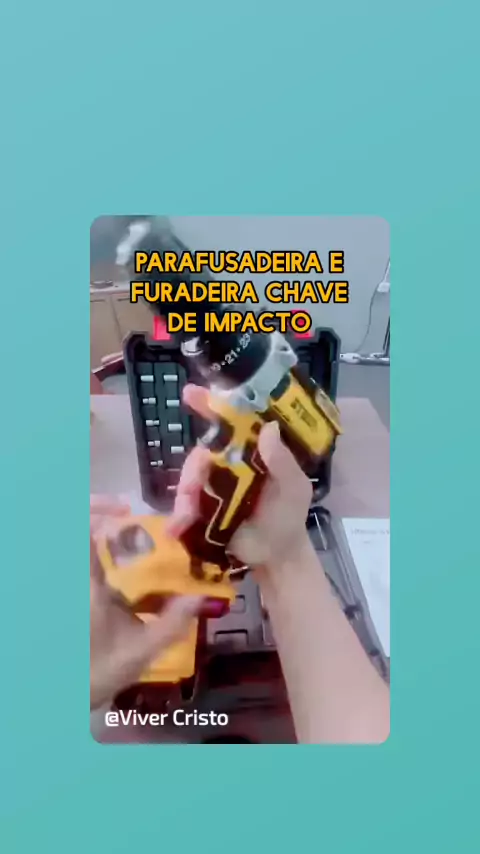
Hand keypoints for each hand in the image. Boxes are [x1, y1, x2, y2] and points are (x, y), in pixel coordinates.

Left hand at [90, 496, 202, 709]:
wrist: (62, 697)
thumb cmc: (98, 673)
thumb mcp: (141, 651)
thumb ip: (173, 623)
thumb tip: (201, 598)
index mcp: (89, 586)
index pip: (83, 533)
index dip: (99, 510)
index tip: (126, 508)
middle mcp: (77, 581)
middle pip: (80, 533)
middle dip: (101, 516)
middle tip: (130, 517)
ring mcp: (74, 588)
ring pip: (82, 549)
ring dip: (101, 537)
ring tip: (131, 540)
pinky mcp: (76, 597)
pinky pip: (85, 565)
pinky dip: (99, 557)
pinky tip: (124, 572)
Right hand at [167, 385, 312, 576]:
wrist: (276, 556)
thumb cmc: (288, 515)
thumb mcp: (294, 487)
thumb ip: (283, 461)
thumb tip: (268, 429)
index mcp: (252, 450)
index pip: (232, 421)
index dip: (211, 405)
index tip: (191, 393)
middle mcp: (229, 462)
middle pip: (202, 452)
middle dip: (193, 467)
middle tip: (193, 485)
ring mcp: (213, 485)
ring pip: (189, 478)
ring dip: (185, 494)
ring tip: (186, 515)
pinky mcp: (202, 507)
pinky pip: (184, 503)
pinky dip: (179, 514)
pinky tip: (176, 527)